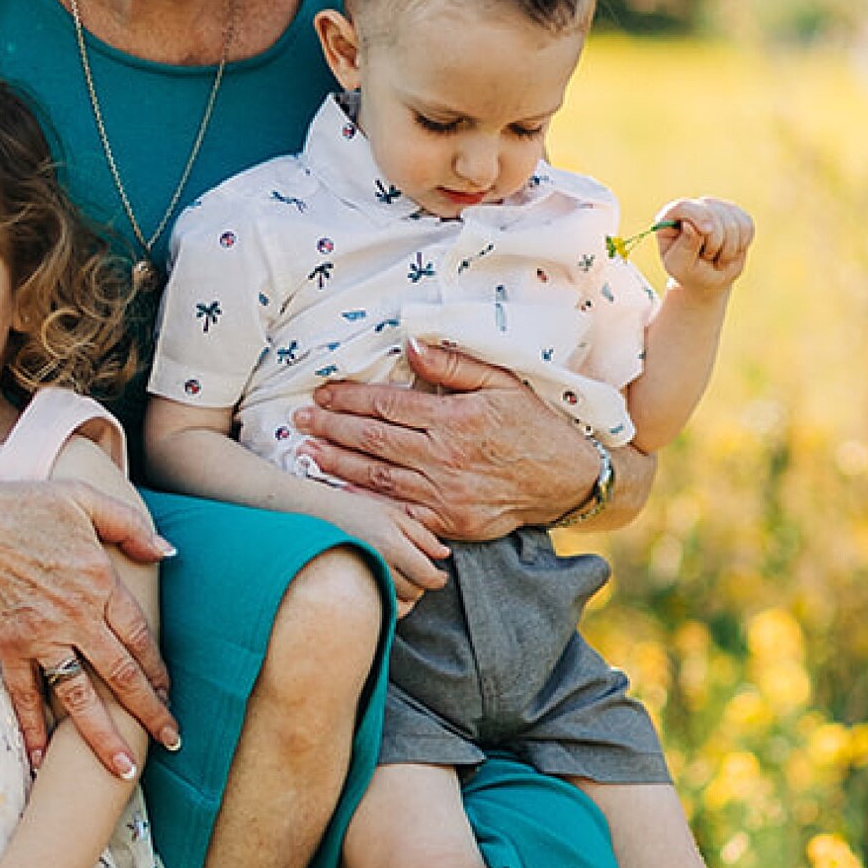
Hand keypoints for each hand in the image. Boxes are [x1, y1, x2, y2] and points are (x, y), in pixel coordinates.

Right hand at [0, 482, 175, 776]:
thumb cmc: (19, 507)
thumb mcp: (82, 500)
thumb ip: (129, 525)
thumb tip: (168, 550)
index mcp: (98, 582)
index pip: (139, 637)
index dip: (158, 670)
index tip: (170, 696)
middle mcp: (75, 617)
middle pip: (120, 675)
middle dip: (149, 713)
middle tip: (171, 742)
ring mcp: (39, 637)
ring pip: (79, 697)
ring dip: (103, 737)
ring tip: (124, 770)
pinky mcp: (6, 648)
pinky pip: (25, 697)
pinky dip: (35, 730)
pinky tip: (44, 762)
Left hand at [292, 341, 603, 543]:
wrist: (569, 481)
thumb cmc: (534, 425)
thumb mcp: (502, 382)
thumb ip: (454, 364)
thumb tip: (410, 345)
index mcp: (454, 417)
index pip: (387, 405)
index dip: (348, 398)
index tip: (321, 392)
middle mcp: (444, 456)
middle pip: (373, 441)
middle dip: (331, 429)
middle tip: (298, 420)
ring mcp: (445, 494)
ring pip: (378, 479)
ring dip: (337, 466)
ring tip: (307, 453)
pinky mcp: (450, 523)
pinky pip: (400, 514)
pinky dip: (368, 506)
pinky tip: (341, 497)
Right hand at [297, 476, 448, 606]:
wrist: (312, 515)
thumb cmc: (354, 510)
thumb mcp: (392, 514)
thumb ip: (422, 535)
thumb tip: (444, 554)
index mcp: (393, 545)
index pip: (428, 577)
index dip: (439, 578)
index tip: (439, 574)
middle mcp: (379, 566)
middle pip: (415, 592)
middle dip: (421, 584)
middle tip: (416, 570)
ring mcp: (363, 581)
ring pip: (399, 604)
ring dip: (406, 595)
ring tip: (400, 578)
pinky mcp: (351, 591)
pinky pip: (379, 611)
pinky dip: (389, 604)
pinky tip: (386, 589)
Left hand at [656, 198, 752, 290]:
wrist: (708, 278)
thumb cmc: (689, 272)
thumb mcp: (680, 266)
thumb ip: (684, 247)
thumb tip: (689, 225)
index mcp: (670, 217)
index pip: (683, 207)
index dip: (698, 216)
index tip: (707, 231)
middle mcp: (694, 207)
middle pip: (711, 213)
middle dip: (715, 243)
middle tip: (708, 258)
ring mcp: (715, 208)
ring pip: (732, 222)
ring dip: (728, 248)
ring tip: (718, 258)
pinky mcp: (736, 214)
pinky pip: (746, 225)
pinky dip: (742, 244)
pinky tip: (731, 251)